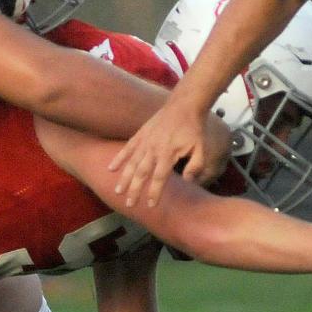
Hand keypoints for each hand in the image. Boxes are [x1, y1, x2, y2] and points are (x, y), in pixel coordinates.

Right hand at [109, 99, 230, 207]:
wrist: (184, 106)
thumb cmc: (193, 129)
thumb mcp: (200, 148)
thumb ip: (195, 166)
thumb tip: (188, 181)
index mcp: (168, 154)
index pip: (159, 178)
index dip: (154, 192)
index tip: (150, 205)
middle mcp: (153, 149)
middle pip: (141, 174)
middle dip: (135, 190)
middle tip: (130, 204)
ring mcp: (145, 141)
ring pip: (131, 163)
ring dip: (124, 178)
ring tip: (118, 191)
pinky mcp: (140, 134)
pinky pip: (127, 148)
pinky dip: (118, 158)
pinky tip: (111, 168)